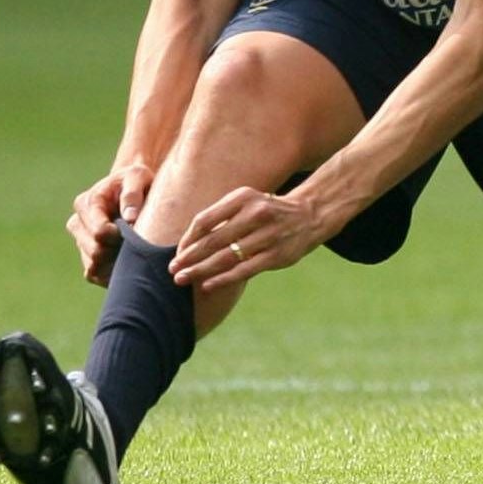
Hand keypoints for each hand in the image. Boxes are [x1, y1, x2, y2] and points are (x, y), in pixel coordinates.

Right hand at [66, 162, 155, 285]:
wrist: (132, 189)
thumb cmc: (136, 181)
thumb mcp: (138, 177)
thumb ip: (132, 193)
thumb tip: (130, 218)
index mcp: (87, 203)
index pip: (99, 232)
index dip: (120, 236)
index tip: (136, 230)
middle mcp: (77, 223)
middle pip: (95, 252)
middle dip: (119, 250)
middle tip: (139, 243)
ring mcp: (80, 241)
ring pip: (93, 265)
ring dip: (116, 262)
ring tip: (134, 250)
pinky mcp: (86, 256)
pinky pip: (94, 274)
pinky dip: (111, 273)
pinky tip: (128, 262)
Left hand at [168, 187, 334, 291]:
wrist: (310, 215)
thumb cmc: (268, 211)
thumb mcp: (247, 201)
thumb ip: (221, 216)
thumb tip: (188, 244)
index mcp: (243, 197)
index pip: (205, 220)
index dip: (188, 239)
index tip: (178, 252)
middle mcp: (256, 214)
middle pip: (213, 240)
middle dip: (189, 257)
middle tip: (172, 269)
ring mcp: (268, 235)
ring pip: (226, 257)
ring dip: (200, 270)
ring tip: (182, 279)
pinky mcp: (277, 255)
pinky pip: (244, 270)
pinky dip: (223, 279)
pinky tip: (207, 285)